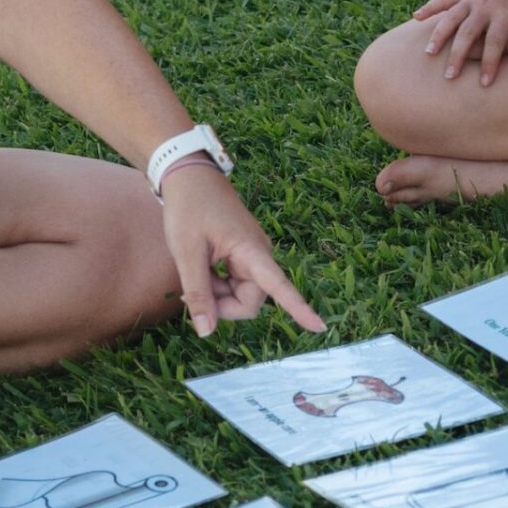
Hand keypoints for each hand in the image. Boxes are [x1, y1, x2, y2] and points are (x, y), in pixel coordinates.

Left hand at [158, 162, 326, 336]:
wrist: (188, 175)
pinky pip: (236, 283)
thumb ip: (198, 293)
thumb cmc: (188, 209)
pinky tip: (200, 271)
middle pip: (250, 301)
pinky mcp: (244, 255)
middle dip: (222, 306)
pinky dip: (217, 285)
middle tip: (190, 294)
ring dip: (217, 295)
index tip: (320, 327)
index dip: (299, 309)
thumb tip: (206, 332)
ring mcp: (252, 255)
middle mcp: (259, 255)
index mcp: (251, 251)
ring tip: (193, 272)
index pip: (279, 287)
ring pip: (241, 294)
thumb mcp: (187, 253)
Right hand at [412, 0, 507, 85]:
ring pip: (451, 18)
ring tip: (429, 54)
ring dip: (439, 35)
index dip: (490, 64)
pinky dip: (429, 7)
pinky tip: (416, 18)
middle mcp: (484, 7)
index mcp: (504, 14)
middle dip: (458, 56)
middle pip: (468, 34)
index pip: (495, 43)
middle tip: (449, 77)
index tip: (484, 84)